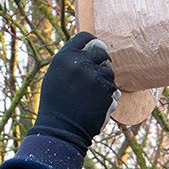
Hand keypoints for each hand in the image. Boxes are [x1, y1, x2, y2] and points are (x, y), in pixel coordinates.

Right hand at [30, 32, 117, 151]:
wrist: (61, 131)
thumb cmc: (56, 105)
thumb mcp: (55, 77)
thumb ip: (70, 62)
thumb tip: (89, 49)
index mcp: (64, 57)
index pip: (85, 37)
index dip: (92, 42)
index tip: (95, 48)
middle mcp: (79, 63)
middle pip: (101, 51)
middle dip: (101, 61)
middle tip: (96, 74)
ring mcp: (95, 76)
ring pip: (109, 71)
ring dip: (104, 81)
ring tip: (90, 96)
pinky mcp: (107, 90)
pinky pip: (113, 87)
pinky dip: (108, 95)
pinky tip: (95, 105)